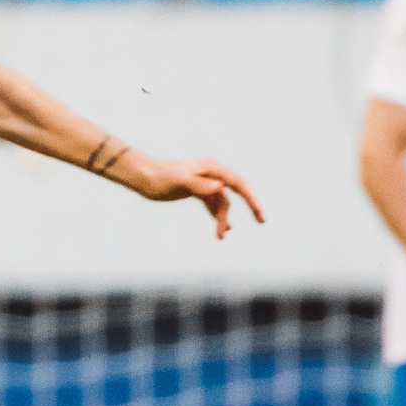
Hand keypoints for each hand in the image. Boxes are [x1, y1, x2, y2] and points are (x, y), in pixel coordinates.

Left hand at [131, 155, 265, 238]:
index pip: (238, 184)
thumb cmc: (160, 177)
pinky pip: (213, 204)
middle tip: (262, 222)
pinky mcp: (197, 191)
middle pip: (237, 191)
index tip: (259, 214)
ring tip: (221, 237)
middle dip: (249, 206)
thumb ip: (199, 185)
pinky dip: (217, 216)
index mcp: (212, 168)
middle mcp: (212, 173)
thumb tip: (220, 187)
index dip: (252, 198)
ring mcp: (205, 182)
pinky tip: (222, 230)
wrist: (144, 177)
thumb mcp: (179, 181)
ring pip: (222, 203)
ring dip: (223, 219)